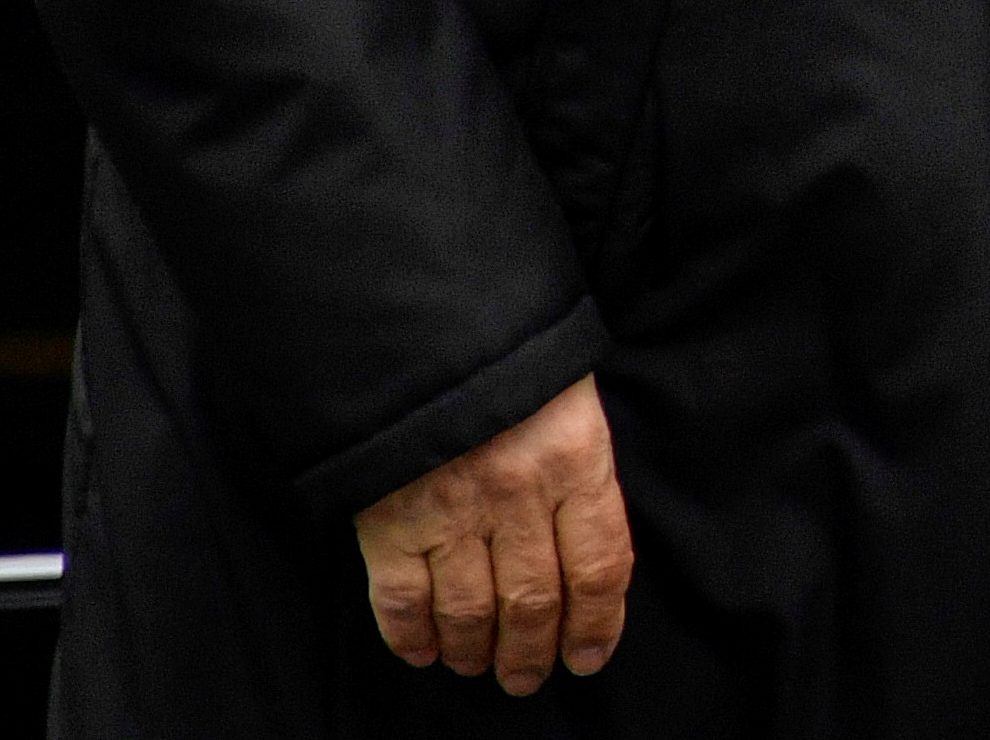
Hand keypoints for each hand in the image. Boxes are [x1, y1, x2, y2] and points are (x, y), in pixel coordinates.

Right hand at [353, 371, 630, 693]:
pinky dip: (412, 636)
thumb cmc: (507, 352)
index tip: (589, 656)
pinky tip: (426, 650)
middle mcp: (517, 492)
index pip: (601, 565)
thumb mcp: (567, 394)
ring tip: (481, 666)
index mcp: (575, 457)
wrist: (418, 312)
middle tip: (528, 676)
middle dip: (533, 652)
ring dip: (478, 652)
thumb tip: (586, 552)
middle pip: (535, 601)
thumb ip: (577, 468)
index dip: (599, 623)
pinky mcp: (388, 518)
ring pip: (472, 611)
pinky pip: (402, 600)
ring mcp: (450, 509)